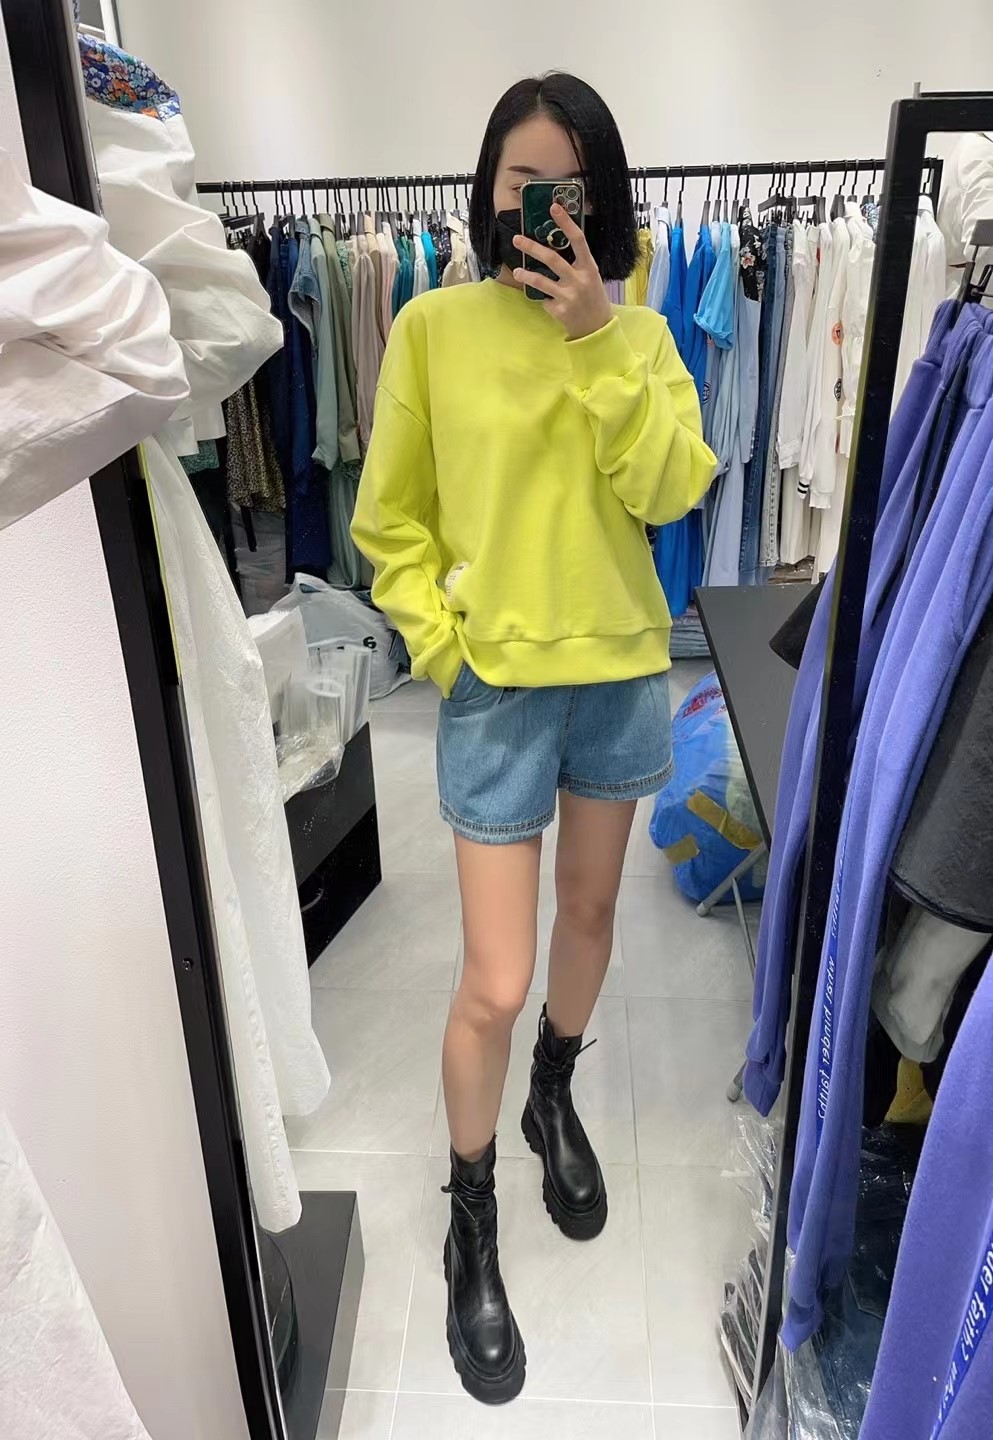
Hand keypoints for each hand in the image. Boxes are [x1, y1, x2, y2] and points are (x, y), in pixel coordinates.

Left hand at [512, 203, 613, 339]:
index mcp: (589, 267)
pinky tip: (546, 300)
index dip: (566, 222)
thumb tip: (554, 244)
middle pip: (552, 258)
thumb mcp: (591, 277)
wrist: (597, 328)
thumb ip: (577, 263)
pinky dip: (542, 297)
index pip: (578, 239)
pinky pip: (544, 299)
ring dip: (526, 275)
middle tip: (516, 239)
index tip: (554, 207)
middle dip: (532, 247)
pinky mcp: (559, 310)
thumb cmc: (593, 298)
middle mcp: (579, 280)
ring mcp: (569, 296)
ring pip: (541, 281)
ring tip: (517, 271)